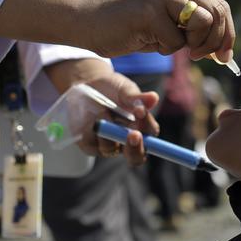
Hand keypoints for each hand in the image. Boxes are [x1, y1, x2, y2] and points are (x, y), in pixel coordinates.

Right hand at [0, 0, 235, 63]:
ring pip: (203, 22)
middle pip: (217, 12)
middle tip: (198, 56)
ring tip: (167, 44)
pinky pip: (176, 40)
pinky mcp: (150, 8)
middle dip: (214, 41)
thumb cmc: (132, 27)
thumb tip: (224, 51)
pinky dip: (164, 49)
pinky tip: (145, 39)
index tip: (224, 57)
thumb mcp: (170, 25)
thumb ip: (196, 30)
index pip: (220, 6)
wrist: (90, 21)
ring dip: (191, 44)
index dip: (226, 34)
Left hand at [44, 58, 159, 165]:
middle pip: (136, 157)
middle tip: (134, 135)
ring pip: (110, 149)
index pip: (150, 136)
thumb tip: (154, 98)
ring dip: (107, 130)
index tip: (140, 112)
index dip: (147, 127)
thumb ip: (137, 98)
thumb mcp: (124, 89)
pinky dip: (90, 129)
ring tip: (103, 109)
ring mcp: (108, 145)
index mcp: (141, 128)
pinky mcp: (90, 145)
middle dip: (135, 148)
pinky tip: (89, 117)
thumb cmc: (112, 89)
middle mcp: (126, 141)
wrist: (87, 84)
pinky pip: (91, 144)